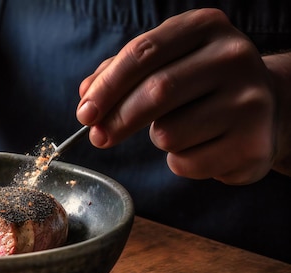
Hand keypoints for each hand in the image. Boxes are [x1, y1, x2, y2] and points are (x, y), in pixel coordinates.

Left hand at [76, 8, 276, 184]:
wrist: (270, 107)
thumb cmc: (203, 83)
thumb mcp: (168, 61)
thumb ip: (123, 72)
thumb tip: (86, 96)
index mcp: (206, 27)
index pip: (143, 52)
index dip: (107, 86)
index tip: (84, 112)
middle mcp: (234, 58)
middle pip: (156, 91)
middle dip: (117, 119)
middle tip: (98, 137)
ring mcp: (249, 102)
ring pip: (168, 134)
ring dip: (158, 139)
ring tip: (182, 128)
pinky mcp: (253, 144)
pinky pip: (187, 163)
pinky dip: (180, 162)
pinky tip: (201, 146)